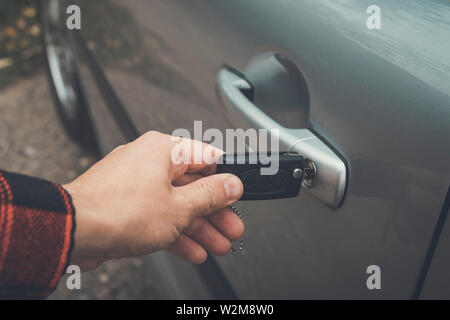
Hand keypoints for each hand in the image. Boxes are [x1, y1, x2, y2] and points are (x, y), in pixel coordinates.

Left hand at [64, 131, 243, 269]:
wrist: (73, 232)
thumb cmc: (117, 212)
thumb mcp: (179, 207)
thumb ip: (210, 195)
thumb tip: (232, 184)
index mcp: (163, 150)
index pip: (207, 157)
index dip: (226, 179)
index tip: (236, 197)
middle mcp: (149, 161)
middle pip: (193, 185)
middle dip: (215, 212)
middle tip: (231, 229)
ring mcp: (135, 184)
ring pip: (177, 204)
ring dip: (199, 227)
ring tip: (217, 245)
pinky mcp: (126, 204)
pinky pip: (158, 215)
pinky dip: (176, 232)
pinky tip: (192, 251)